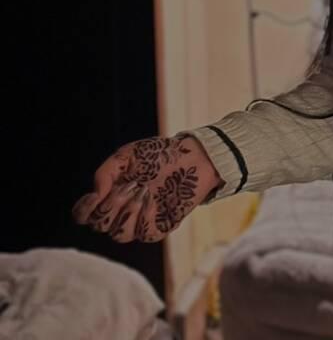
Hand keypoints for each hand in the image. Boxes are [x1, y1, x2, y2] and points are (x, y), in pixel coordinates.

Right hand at [72, 134, 221, 242]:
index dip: (83, 211)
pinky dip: (146, 217)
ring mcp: (140, 221)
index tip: (95, 196)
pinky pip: (144, 234)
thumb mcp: (128, 155)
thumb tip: (95, 195)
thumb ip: (105, 173)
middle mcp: (121, 212)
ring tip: (144, 191)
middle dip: (112, 206)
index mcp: (109, 195)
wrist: (192, 157)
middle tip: (131, 184)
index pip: (83, 216)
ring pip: (119, 235)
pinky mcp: (159, 227)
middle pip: (99, 226)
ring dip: (129, 212)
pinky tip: (154, 200)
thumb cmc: (159, 154)